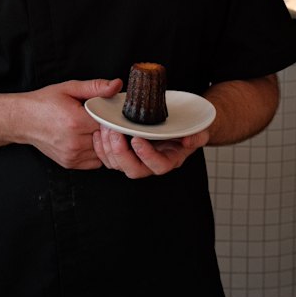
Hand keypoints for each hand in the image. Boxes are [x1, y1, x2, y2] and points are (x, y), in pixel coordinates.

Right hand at [21, 77, 122, 169]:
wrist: (22, 120)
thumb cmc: (44, 102)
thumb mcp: (69, 88)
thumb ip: (95, 87)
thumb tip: (116, 85)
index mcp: (76, 122)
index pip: (110, 123)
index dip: (112, 117)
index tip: (109, 111)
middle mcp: (75, 142)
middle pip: (108, 139)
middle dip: (108, 129)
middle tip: (100, 118)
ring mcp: (72, 155)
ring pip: (104, 153)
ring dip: (103, 142)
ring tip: (92, 129)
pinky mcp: (70, 163)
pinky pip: (94, 162)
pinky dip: (95, 152)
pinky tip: (87, 139)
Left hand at [92, 125, 208, 178]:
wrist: (177, 126)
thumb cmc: (187, 129)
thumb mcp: (197, 130)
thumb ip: (196, 136)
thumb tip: (188, 141)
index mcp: (169, 160)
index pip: (159, 166)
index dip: (147, 155)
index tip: (137, 139)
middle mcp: (150, 164)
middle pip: (133, 170)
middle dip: (121, 153)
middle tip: (114, 133)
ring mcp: (135, 160)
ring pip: (117, 165)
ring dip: (108, 148)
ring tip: (105, 128)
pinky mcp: (123, 154)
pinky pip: (108, 158)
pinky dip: (100, 147)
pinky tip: (98, 132)